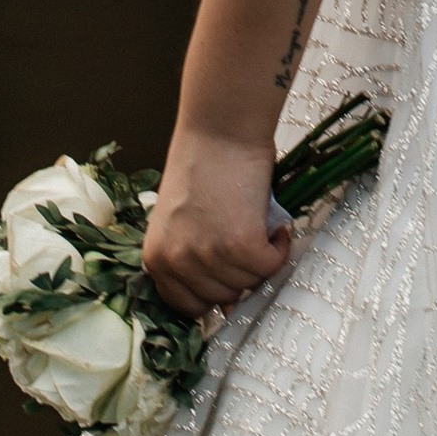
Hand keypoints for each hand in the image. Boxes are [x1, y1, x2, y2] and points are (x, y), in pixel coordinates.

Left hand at [142, 126, 291, 318]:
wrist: (220, 128)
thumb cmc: (202, 165)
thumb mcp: (182, 221)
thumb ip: (193, 258)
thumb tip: (227, 303)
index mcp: (156, 258)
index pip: (186, 306)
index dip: (212, 292)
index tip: (227, 274)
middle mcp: (177, 262)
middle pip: (221, 298)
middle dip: (239, 273)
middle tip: (246, 239)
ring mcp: (208, 256)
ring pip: (249, 282)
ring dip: (260, 258)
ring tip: (258, 224)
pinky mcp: (241, 245)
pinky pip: (271, 266)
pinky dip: (280, 248)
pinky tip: (275, 226)